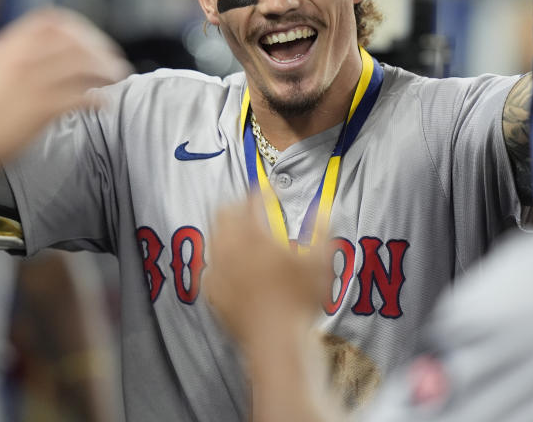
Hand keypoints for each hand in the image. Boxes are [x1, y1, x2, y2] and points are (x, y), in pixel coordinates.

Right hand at [0, 8, 133, 176]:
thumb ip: (16, 57)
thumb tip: (44, 56)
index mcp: (8, 45)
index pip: (52, 21)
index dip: (80, 28)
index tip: (93, 40)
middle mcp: (23, 58)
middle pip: (75, 42)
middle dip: (100, 49)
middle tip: (113, 61)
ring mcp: (34, 82)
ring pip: (83, 66)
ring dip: (105, 71)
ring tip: (115, 78)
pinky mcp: (42, 109)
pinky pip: (81, 98)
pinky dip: (97, 100)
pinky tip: (102, 105)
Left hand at [205, 198, 329, 346]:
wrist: (276, 341)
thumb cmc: (300, 300)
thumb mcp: (319, 261)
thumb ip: (320, 229)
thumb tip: (321, 207)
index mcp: (254, 235)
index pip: (252, 201)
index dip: (262, 192)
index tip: (269, 191)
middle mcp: (230, 248)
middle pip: (224, 212)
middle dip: (237, 205)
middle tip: (251, 209)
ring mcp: (218, 270)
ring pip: (214, 237)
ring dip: (226, 230)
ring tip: (242, 235)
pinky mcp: (212, 291)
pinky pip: (210, 266)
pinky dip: (221, 260)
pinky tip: (233, 267)